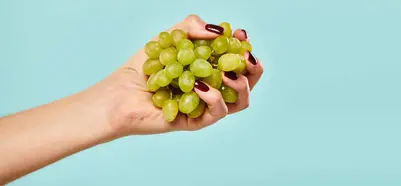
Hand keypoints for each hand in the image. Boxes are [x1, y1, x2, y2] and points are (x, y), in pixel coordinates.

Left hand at [96, 14, 263, 136]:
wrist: (119, 94)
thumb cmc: (144, 67)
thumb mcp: (169, 37)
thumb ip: (193, 27)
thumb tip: (219, 31)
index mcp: (211, 68)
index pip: (237, 59)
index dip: (244, 46)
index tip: (241, 34)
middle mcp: (214, 88)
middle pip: (248, 82)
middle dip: (254, 69)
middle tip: (247, 58)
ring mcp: (207, 106)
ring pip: (241, 101)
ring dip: (241, 85)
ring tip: (228, 74)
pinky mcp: (197, 121)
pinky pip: (218, 113)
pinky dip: (214, 98)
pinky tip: (200, 86)